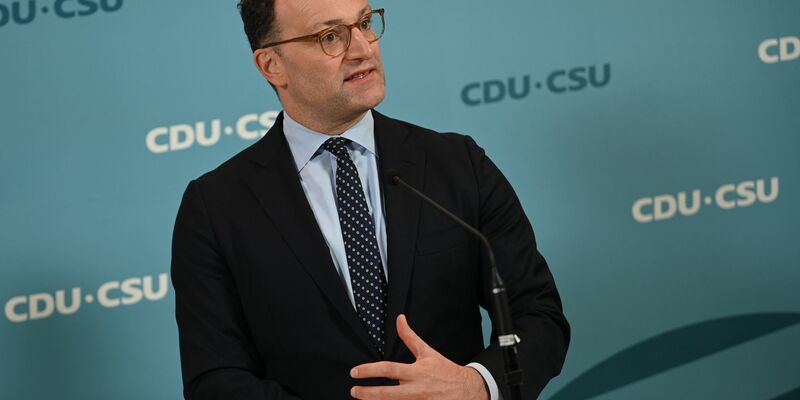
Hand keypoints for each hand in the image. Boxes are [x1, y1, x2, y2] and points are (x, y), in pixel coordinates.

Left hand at [350, 314, 488, 399]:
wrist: (468, 390)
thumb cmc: (445, 371)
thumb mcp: (427, 352)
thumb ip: (410, 337)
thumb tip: (399, 319)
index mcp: (416, 372)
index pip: (388, 370)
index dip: (369, 370)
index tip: (355, 372)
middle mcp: (416, 390)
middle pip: (386, 394)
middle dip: (367, 394)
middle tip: (354, 391)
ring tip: (364, 399)